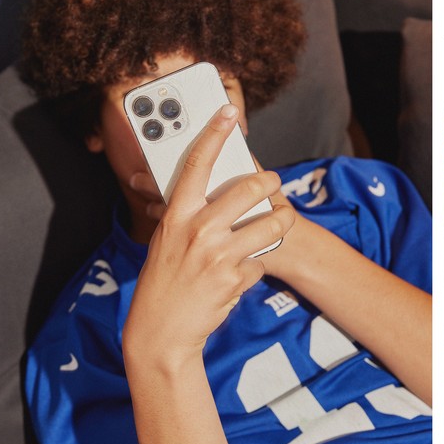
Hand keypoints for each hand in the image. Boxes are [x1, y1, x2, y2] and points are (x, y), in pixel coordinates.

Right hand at [123, 104, 295, 366]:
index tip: (228, 112)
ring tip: (278, 224)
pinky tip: (242, 272)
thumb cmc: (163, 281)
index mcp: (178, 215)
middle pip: (251, 188)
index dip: (213, 135)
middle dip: (270, 184)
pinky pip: (262, 260)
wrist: (161, 331)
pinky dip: (258, 265)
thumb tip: (212, 191)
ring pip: (271, 224)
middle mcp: (199, 230)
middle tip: (273, 185)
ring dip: (281, 224)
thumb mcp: (167, 240)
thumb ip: (190, 215)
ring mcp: (220, 254)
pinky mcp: (236, 277)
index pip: (196, 164)